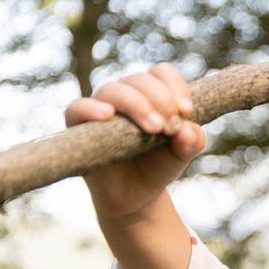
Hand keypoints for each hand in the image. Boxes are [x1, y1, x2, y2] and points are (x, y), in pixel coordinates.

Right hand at [66, 63, 205, 221]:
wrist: (135, 195)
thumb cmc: (158, 166)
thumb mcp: (181, 155)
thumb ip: (192, 141)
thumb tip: (189, 129)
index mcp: (152, 94)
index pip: (161, 73)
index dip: (175, 86)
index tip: (187, 111)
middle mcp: (126, 95)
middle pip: (140, 80)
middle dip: (160, 99)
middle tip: (170, 127)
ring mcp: (101, 107)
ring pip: (113, 90)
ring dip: (136, 105)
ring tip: (154, 128)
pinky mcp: (79, 125)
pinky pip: (77, 108)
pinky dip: (91, 108)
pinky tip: (107, 116)